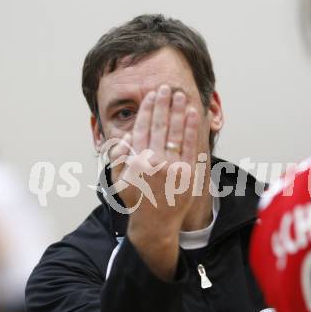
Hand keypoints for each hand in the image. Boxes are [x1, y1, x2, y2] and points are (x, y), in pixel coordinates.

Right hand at [109, 84, 199, 279]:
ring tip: (179, 94)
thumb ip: (119, 157)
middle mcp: (154, 161)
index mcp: (136, 160)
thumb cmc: (136, 201)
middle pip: (159, 125)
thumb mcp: (118, 181)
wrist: (155, 224)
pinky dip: (192, 128)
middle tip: (165, 87)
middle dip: (162, 104)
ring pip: (175, 132)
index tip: (151, 96)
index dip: (147, 109)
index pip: (142, 127)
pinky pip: (191, 146)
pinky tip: (192, 113)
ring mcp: (172, 167)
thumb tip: (127, 137)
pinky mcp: (188, 173)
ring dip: (177, 110)